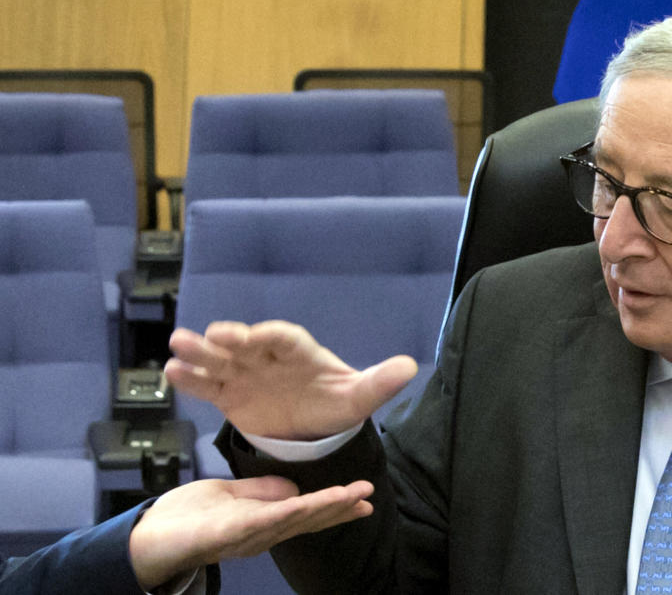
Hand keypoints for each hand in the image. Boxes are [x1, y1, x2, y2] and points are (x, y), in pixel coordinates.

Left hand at [128, 476, 373, 590]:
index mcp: (263, 522)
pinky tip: (310, 502)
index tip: (363, 497)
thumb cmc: (182, 518)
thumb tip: (294, 488)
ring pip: (297, 518)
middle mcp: (262, 533)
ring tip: (355, 495)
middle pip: (309, 519)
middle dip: (341, 509)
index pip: (306, 512)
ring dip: (327, 507)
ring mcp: (249, 534)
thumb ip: (258, 491)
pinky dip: (293, 510)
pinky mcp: (232, 531)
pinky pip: (268, 519)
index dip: (335, 506)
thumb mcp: (226, 494)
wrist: (145, 539)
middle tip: (370, 498)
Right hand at [165, 320, 417, 439]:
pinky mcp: (230, 394)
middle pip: (246, 344)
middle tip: (207, 336)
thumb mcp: (359, 397)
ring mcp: (246, 374)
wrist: (316, 426)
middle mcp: (268, 357)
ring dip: (200, 354)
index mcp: (300, 352)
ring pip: (221, 360)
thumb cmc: (337, 403)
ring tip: (176, 348)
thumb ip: (380, 382)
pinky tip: (171, 373)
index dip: (267, 336)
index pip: (283, 338)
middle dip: (228, 340)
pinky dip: (192, 380)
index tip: (251, 337)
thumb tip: (410, 366)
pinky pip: (209, 385)